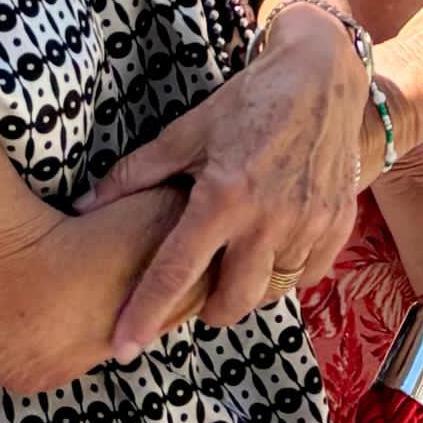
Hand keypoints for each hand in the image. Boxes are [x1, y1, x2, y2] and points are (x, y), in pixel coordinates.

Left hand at [88, 13, 373, 353]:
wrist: (322, 74)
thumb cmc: (248, 100)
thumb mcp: (188, 130)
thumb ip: (136, 173)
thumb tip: (84, 204)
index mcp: (223, 197)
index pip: (176, 272)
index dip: (146, 314)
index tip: (123, 348)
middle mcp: (268, 218)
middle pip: (231, 303)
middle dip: (209, 309)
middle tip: (201, 288)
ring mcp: (308, 223)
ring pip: (272, 291)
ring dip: (250, 287)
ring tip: (240, 261)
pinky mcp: (339, 222)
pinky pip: (309, 274)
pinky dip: (289, 272)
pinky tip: (276, 248)